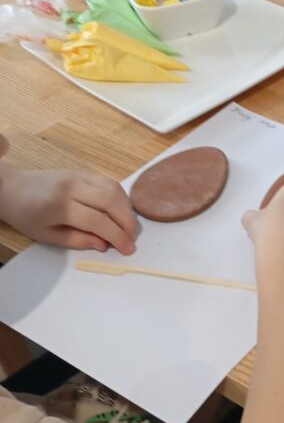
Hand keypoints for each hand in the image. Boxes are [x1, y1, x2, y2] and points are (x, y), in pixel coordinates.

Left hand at [0, 161, 136, 253]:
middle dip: (127, 223)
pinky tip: (121, 211)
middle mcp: (72, 187)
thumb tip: (105, 244)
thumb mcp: (46, 236)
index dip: (117, 236)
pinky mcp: (84, 172)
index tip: (128, 250)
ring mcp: (79, 176)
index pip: (98, 221)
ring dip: (127, 209)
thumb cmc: (26, 216)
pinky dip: (121, 198)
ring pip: (114, 189)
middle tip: (132, 239)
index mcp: (58, 206)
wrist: (12, 188)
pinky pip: (110, 182)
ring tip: (128, 227)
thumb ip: (77, 241)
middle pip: (111, 202)